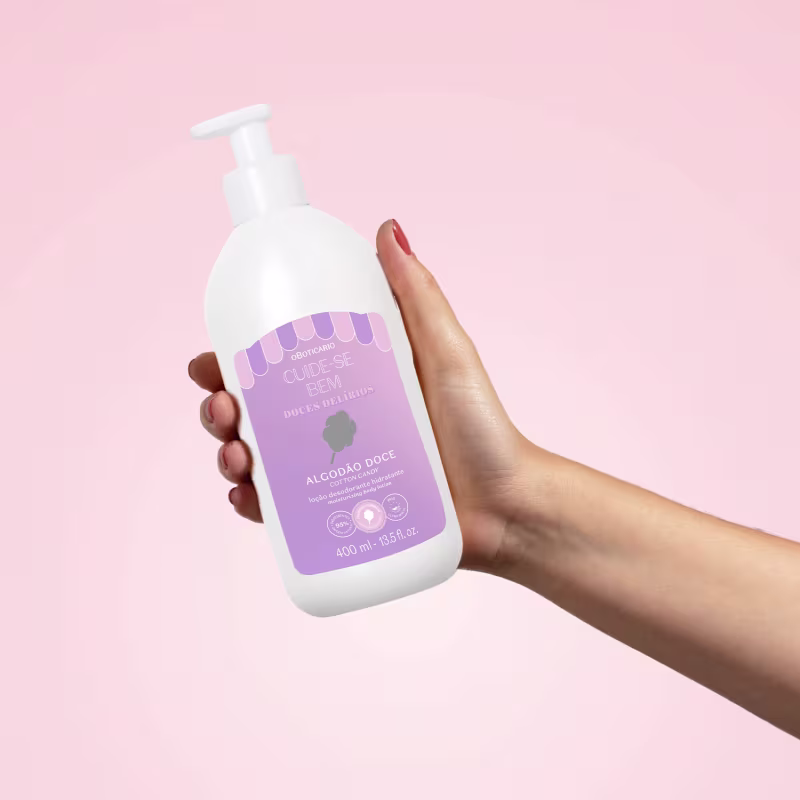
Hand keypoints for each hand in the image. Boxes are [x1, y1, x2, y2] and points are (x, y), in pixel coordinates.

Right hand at [188, 219, 552, 570]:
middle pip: (256, 410)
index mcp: (349, 379)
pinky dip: (253, 503)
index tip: (213, 358)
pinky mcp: (338, 511)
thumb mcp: (447, 352)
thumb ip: (418, 294)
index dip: (233, 360)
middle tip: (224, 409)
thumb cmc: (483, 429)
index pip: (276, 363)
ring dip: (229, 453)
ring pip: (260, 459)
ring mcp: (332, 470)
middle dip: (220, 408)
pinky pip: (282, 510)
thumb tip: (387, 228)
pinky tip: (248, 497)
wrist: (506, 507)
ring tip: (237, 455)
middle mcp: (333, 423)